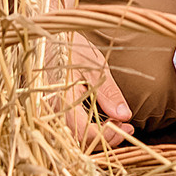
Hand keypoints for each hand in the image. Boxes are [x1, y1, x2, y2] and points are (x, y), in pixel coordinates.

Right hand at [51, 31, 132, 148]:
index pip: (83, 133)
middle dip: (104, 138)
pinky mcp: (49, 109)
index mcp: (61, 99)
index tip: (128, 127)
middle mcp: (50, 110)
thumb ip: (108, 94)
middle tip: (125, 127)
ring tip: (116, 124)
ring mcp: (47, 110)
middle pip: (77, 140)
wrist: (47, 35)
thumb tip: (124, 116)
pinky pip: (67, 127)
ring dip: (95, 136)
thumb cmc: (71, 47)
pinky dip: (85, 129)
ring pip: (72, 136)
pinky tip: (100, 121)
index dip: (107, 136)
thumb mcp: (95, 67)